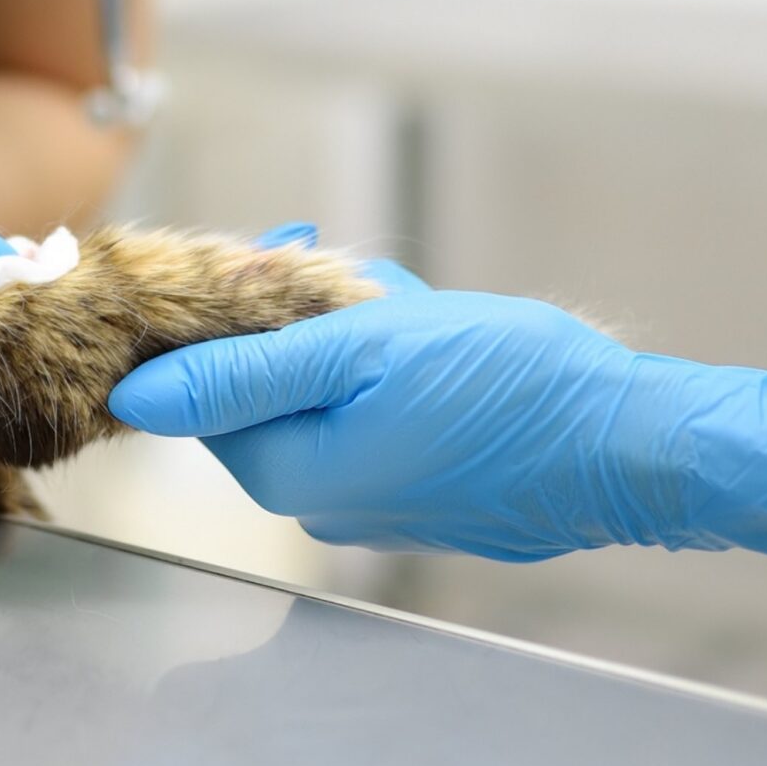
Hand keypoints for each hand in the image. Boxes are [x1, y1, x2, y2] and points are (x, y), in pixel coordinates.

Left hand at [110, 274, 766, 562]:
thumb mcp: (362, 349)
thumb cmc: (510, 389)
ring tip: (407, 304)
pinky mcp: (426, 488)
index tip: (265, 261)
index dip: (222, 316)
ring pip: (326, 389)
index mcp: (291, 473)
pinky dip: (393, 365)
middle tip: (349, 275)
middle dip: (300, 317)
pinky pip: (375, 411)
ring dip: (352, 332)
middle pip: (263, 388)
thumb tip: (137, 394)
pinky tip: (437, 336)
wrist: (630, 444)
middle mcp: (323, 503)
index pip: (198, 393)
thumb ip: (240, 371)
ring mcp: (378, 501)